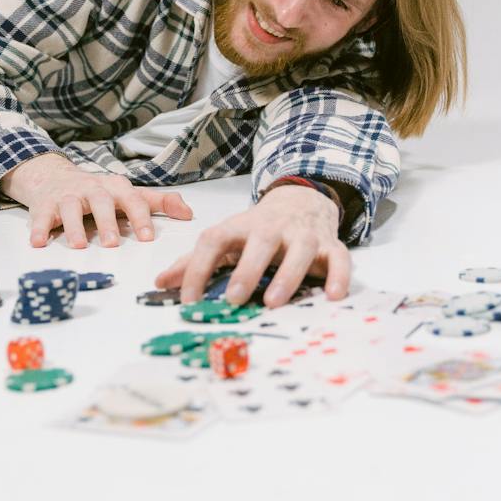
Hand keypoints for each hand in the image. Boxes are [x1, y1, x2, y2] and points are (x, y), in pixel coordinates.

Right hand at [4, 154, 193, 248]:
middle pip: (100, 201)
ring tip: (79, 246)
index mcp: (116, 187)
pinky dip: (38, 228)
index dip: (140, 218)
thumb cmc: (99, 192)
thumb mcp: (128, 194)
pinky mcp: (44, 205)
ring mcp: (67, 196)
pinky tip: (39, 243)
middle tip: (112, 244)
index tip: (147, 238)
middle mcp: (92, 189)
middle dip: (106, 222)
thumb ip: (159, 203)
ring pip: (70, 208)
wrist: (54, 176)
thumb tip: (190, 214)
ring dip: (73, 227)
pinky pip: (41, 216)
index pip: (132, 200)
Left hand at [154, 185, 350, 307]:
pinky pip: (340, 259)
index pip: (214, 240)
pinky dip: (339, 276)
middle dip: (247, 270)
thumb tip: (160, 282)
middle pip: (260, 242)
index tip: (188, 300)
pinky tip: (334, 296)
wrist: (302, 199)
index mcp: (241, 226)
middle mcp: (272, 227)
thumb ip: (195, 261)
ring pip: (300, 251)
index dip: (197, 268)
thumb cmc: (259, 228)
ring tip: (274, 302)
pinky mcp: (331, 244)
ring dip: (288, 276)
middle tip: (234, 298)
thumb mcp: (227, 238)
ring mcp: (304, 235)